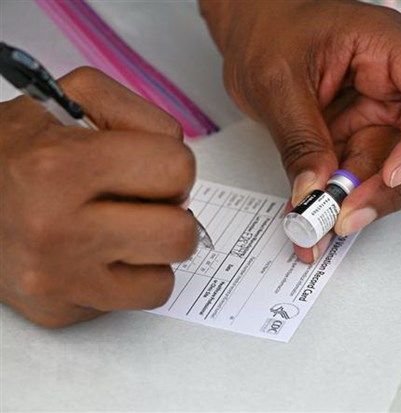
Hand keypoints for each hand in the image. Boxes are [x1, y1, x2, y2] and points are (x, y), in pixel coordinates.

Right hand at [0, 68, 197, 326]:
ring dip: (156, 250)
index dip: (172, 164)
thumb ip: (135, 113)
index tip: (150, 166)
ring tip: (126, 230)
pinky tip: (110, 255)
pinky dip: (136, 279)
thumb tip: (181, 160)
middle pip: (180, 233)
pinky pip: (141, 301)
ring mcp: (59, 277)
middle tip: (142, 202)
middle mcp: (57, 229)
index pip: (177, 169)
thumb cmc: (15, 151)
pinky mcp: (60, 308)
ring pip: (166, 278)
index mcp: (61, 166)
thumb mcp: (67, 99)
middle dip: (171, 213)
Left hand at [201, 0, 400, 261]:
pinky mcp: (358, 134)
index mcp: (390, 47)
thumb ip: (300, 138)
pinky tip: (320, 213)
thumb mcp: (276, 80)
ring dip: (364, 199)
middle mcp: (394, 83)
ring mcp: (378, 111)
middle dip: (390, 186)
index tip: (395, 174)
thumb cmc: (269, 27)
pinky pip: (361, 173)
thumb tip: (315, 189)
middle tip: (349, 215)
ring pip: (393, 167)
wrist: (252, 29)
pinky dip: (343, 197)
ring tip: (326, 220)